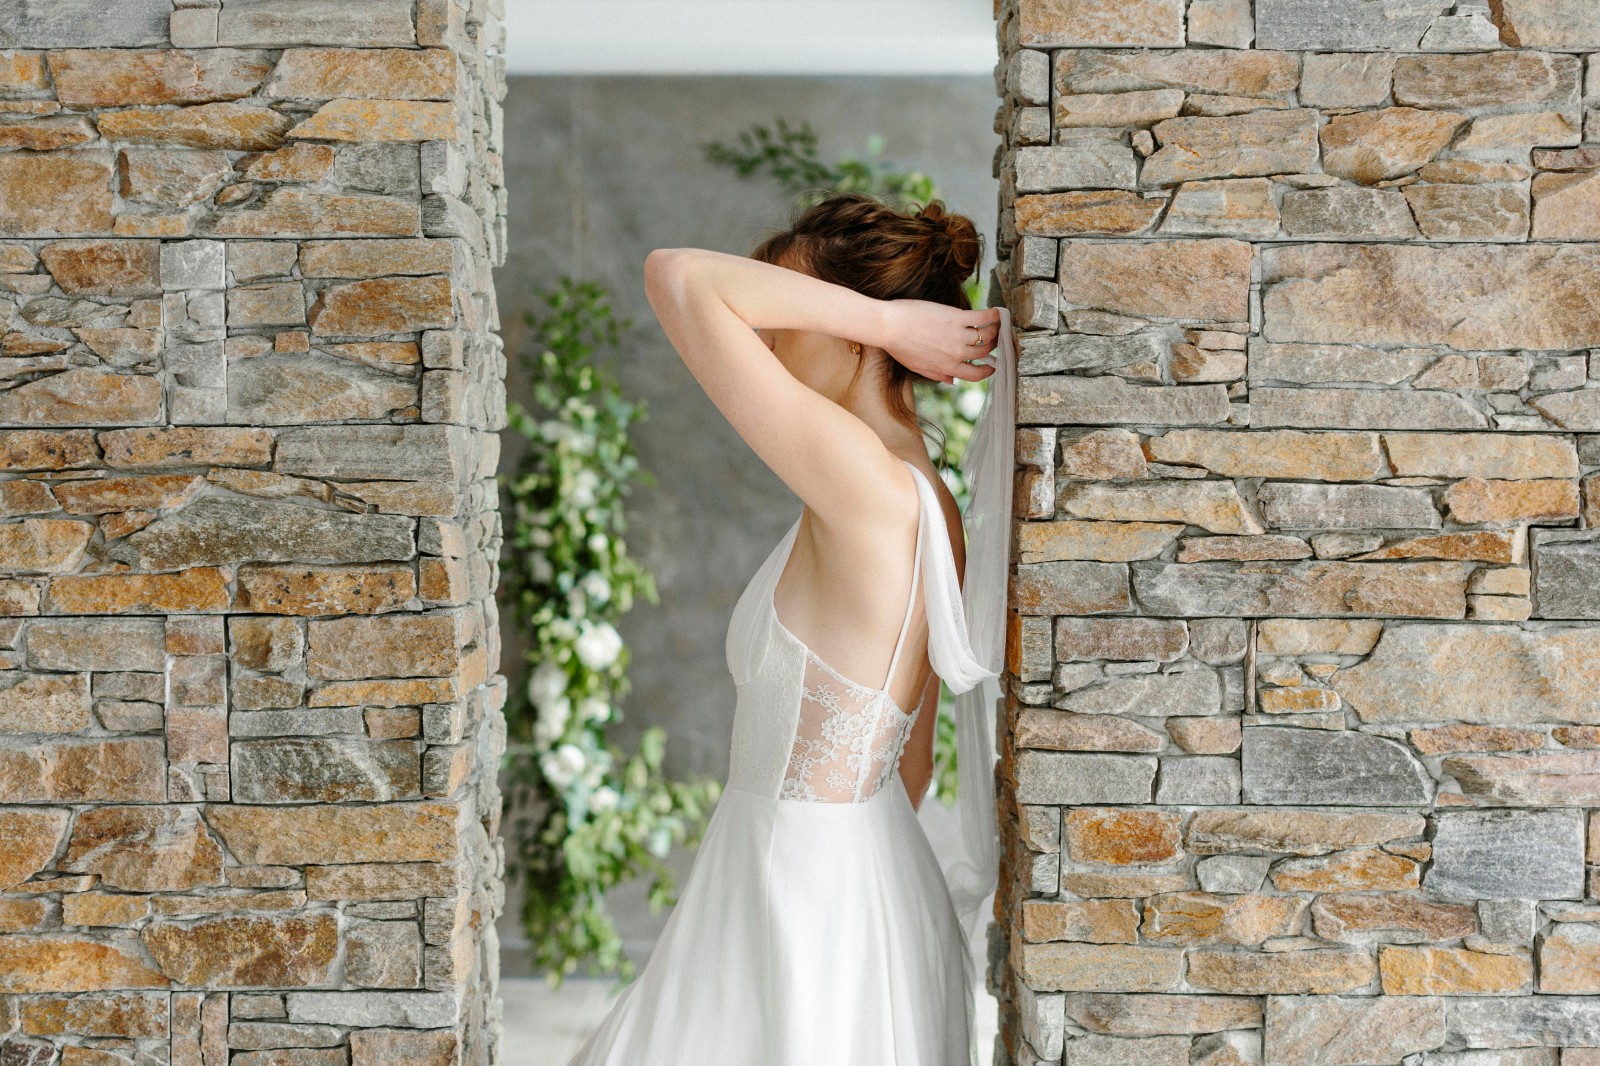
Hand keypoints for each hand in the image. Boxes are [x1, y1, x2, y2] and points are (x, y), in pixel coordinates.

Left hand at [872, 301, 1002, 384]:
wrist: (889, 327)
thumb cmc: (899, 347)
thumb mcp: (918, 368)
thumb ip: (937, 375)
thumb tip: (951, 381)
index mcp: (948, 367)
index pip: (976, 375)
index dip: (988, 371)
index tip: (992, 365)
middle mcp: (956, 354)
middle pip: (983, 353)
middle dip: (992, 347)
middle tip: (995, 339)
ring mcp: (958, 336)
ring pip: (987, 336)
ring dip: (995, 331)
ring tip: (997, 325)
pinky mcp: (956, 318)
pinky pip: (981, 317)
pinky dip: (992, 315)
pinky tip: (997, 312)